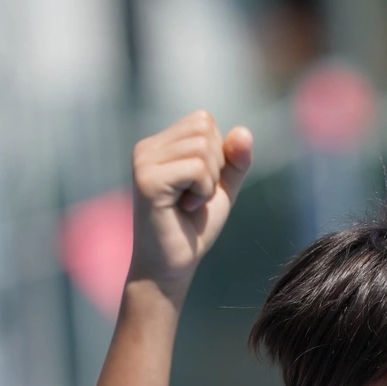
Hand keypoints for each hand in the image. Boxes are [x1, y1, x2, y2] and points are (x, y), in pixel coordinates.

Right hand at [129, 110, 252, 292]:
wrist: (173, 265)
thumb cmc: (195, 227)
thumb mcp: (223, 188)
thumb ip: (235, 159)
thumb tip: (243, 131)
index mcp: (159, 144)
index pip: (203, 120)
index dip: (217, 154)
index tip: (199, 185)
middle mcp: (146, 148)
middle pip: (204, 128)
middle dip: (214, 167)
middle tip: (194, 196)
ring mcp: (143, 161)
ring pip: (202, 148)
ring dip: (208, 182)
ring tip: (189, 203)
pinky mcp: (147, 179)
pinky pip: (196, 168)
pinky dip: (202, 191)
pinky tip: (185, 208)